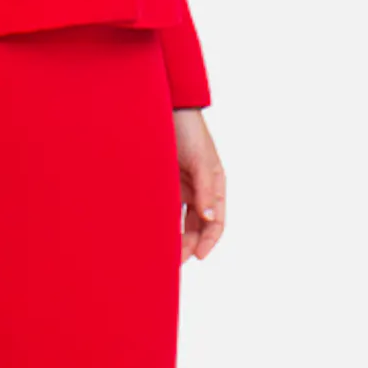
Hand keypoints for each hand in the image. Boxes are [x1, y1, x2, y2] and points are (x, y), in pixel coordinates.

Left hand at [172, 108, 224, 263]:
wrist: (165, 107)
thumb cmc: (189, 130)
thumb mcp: (200, 160)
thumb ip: (205, 189)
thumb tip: (209, 218)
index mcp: (215, 185)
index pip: (216, 222)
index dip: (208, 241)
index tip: (198, 256)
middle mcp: (199, 189)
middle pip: (196, 226)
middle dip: (188, 244)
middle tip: (175, 260)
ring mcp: (181, 186)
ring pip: (179, 220)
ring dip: (174, 236)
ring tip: (162, 253)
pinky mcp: (162, 182)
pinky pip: (163, 207)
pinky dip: (160, 221)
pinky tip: (151, 232)